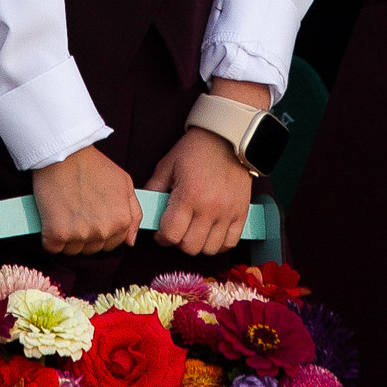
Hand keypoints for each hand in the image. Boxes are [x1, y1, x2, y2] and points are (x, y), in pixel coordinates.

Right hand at [32, 144, 143, 257]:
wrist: (64, 153)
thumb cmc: (94, 165)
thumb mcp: (124, 184)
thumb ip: (134, 214)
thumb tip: (130, 241)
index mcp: (121, 222)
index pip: (113, 244)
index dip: (102, 229)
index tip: (91, 213)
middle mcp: (103, 232)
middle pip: (93, 249)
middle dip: (85, 234)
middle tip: (77, 209)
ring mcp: (79, 234)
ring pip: (73, 251)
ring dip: (68, 237)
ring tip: (65, 212)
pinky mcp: (56, 235)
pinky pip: (53, 248)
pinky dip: (50, 237)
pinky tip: (51, 218)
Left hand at [148, 123, 255, 257]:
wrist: (228, 138)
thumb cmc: (195, 150)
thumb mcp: (168, 165)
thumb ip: (154, 189)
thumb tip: (145, 210)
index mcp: (188, 195)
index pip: (171, 234)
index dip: (162, 237)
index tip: (162, 233)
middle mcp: (209, 207)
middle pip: (190, 246)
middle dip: (179, 242)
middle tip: (178, 230)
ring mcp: (227, 212)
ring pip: (209, 249)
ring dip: (199, 244)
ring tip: (195, 231)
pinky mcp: (241, 213)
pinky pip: (230, 243)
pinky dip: (219, 244)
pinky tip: (212, 233)